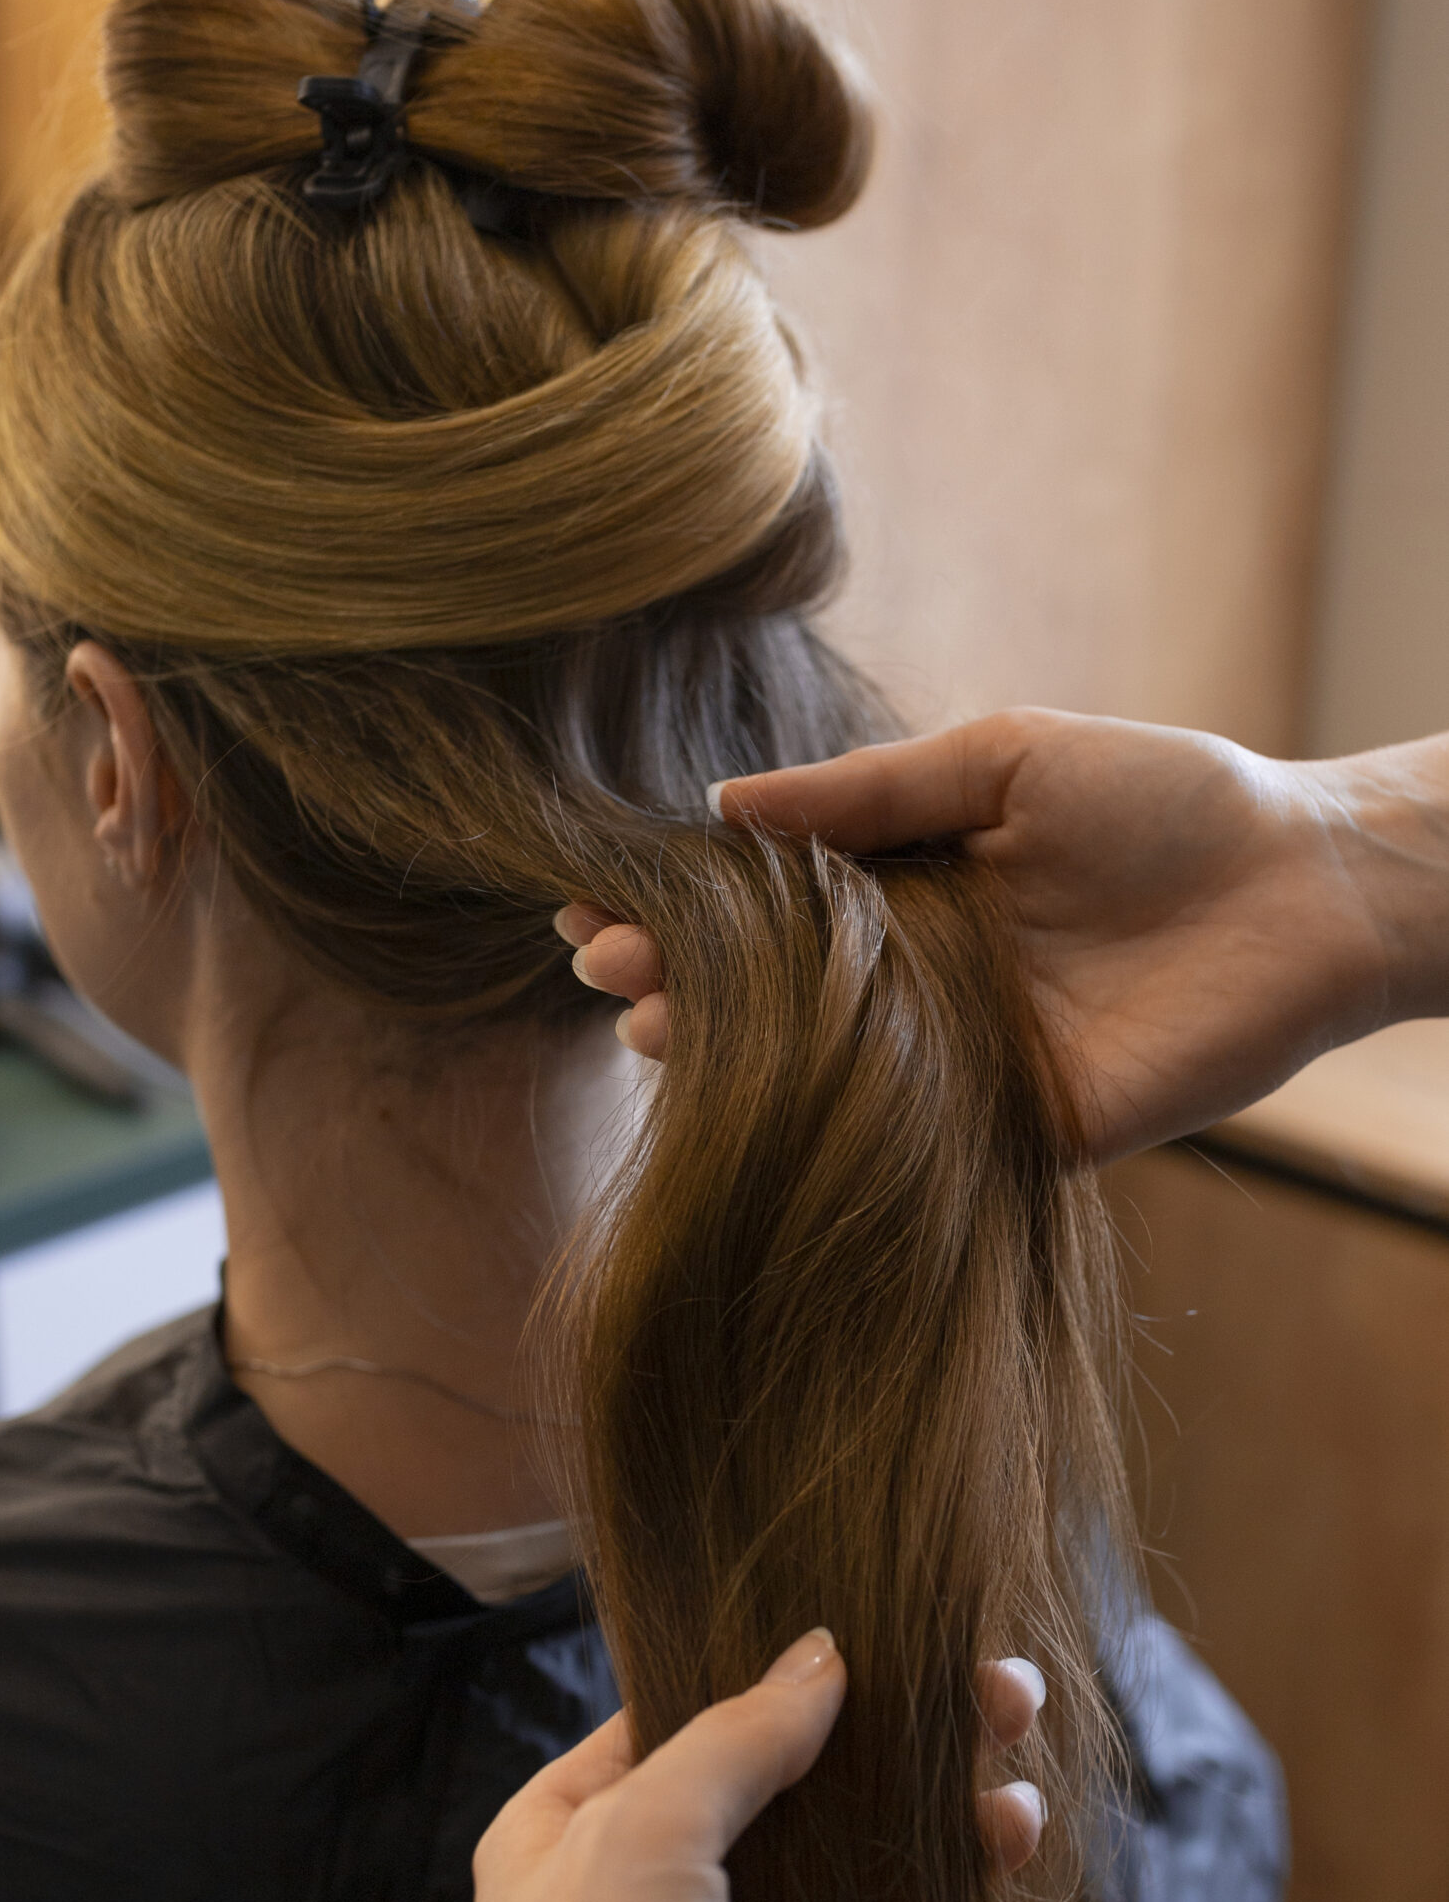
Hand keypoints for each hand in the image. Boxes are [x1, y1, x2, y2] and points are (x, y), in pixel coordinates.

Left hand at [399, 1644, 1042, 1901]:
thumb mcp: (649, 1838)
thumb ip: (737, 1737)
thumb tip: (820, 1654)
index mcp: (564, 1824)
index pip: (693, 1709)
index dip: (797, 1673)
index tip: (900, 1646)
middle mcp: (625, 1893)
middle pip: (785, 1785)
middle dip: (895, 1741)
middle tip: (1001, 1699)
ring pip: (835, 1870)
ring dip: (930, 1820)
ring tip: (1016, 1793)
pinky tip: (995, 1867)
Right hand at [555, 709, 1448, 1161]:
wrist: (1305, 891)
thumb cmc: (1170, 802)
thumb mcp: (1005, 760)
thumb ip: (870, 791)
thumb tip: (722, 802)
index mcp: (910, 890)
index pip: (764, 908)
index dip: (680, 909)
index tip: (596, 907)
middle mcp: (917, 981)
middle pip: (768, 996)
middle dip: (675, 985)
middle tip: (604, 972)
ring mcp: (958, 1062)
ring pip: (815, 1074)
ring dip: (725, 1057)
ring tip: (648, 1027)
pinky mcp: (1015, 1134)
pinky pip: (903, 1141)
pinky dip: (825, 1131)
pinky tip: (750, 1111)